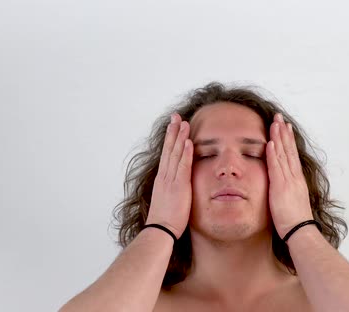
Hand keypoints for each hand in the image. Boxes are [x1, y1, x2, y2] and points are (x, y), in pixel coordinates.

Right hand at [145, 113, 192, 238]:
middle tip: (176, 116)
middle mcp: (165, 176)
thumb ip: (172, 192)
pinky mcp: (179, 186)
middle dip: (173, 132)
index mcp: (162, 179)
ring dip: (180, 137)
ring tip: (183, 122)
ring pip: (175, 154)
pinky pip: (183, 166)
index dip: (170, 139)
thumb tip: (176, 190)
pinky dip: (186, 153)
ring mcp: (171, 180)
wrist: (159, 230)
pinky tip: (189, 142)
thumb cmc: (164, 221)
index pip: (167, 155)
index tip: (173, 126)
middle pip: (169, 149)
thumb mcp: (167, 202)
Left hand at [266, 113, 313, 238]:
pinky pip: (276, 167)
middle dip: (283, 132)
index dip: (287, 140)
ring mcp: (288, 181)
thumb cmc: (296, 223)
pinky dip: (273, 154)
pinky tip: (269, 142)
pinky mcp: (280, 187)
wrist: (301, 233)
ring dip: (278, 137)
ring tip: (274, 122)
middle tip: (279, 117)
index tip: (284, 127)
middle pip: (288, 150)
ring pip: (283, 154)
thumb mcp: (292, 203)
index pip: (291, 155)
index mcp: (296, 181)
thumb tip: (284, 190)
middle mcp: (294, 177)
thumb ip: (288, 193)